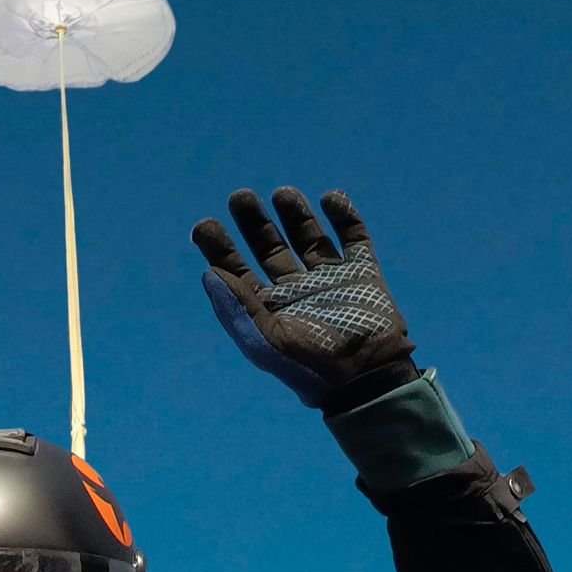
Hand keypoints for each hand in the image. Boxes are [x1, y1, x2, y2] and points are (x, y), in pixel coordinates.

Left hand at [191, 188, 416, 412]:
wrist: (367, 378)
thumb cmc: (311, 367)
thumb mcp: (266, 342)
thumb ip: (237, 308)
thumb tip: (209, 273)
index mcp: (269, 309)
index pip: (237, 272)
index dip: (219, 248)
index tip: (204, 225)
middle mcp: (296, 291)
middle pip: (269, 247)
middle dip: (253, 223)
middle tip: (240, 197)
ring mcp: (330, 281)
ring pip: (308, 238)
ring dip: (295, 214)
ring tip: (282, 193)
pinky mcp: (363, 275)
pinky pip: (353, 239)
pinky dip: (344, 216)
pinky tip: (331, 198)